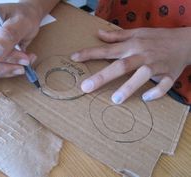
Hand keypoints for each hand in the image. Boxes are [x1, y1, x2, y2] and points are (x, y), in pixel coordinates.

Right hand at [0, 3, 40, 77]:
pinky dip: (6, 71)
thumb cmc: (25, 16)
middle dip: (2, 67)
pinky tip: (19, 64)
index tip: (24, 58)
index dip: (4, 58)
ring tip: (24, 64)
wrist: (27, 18)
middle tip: (24, 64)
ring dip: (6, 71)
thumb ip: (9, 35)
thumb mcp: (23, 22)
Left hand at [71, 28, 190, 103]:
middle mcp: (142, 55)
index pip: (108, 50)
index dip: (91, 53)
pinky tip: (146, 98)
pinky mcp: (170, 75)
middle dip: (103, 76)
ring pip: (142, 76)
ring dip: (129, 87)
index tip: (74, 58)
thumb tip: (98, 33)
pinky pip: (164, 85)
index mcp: (133, 45)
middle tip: (86, 87)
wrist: (186, 41)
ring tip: (115, 100)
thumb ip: (117, 35)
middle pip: (121, 65)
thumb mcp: (137, 32)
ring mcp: (157, 65)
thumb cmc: (157, 37)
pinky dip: (156, 92)